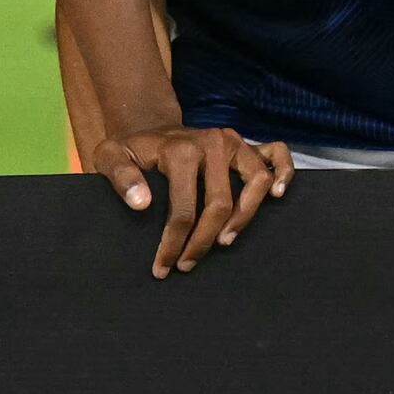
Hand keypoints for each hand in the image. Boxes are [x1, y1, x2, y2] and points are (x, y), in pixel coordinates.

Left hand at [96, 121, 286, 275]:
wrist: (150, 127)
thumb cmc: (131, 149)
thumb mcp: (110, 156)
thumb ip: (120, 177)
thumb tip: (142, 204)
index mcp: (180, 150)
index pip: (184, 207)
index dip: (174, 243)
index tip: (164, 266)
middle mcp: (213, 142)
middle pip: (220, 203)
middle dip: (204, 241)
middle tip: (189, 263)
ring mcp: (234, 141)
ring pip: (255, 182)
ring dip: (244, 217)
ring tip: (225, 242)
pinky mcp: (246, 144)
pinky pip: (277, 153)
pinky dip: (283, 173)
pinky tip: (276, 196)